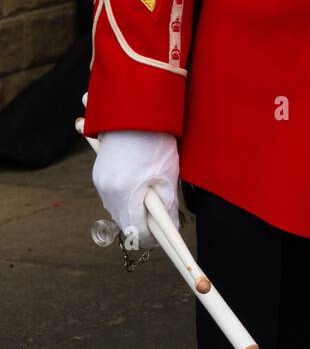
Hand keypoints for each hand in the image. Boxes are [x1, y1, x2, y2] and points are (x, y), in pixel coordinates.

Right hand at [92, 130, 178, 250]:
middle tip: (163, 213)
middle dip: (144, 221)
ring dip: (135, 206)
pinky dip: (126, 193)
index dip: (155, 238)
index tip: (167, 237)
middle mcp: (107, 191)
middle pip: (126, 221)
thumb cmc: (155, 140)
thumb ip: (167, 206)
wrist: (135, 111)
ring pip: (119, 207)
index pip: (137, 233)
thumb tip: (171, 227)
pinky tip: (140, 180)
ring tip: (152, 191)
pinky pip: (113, 193)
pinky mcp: (99, 173)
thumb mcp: (167, 174)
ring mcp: (100, 182)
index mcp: (124, 194)